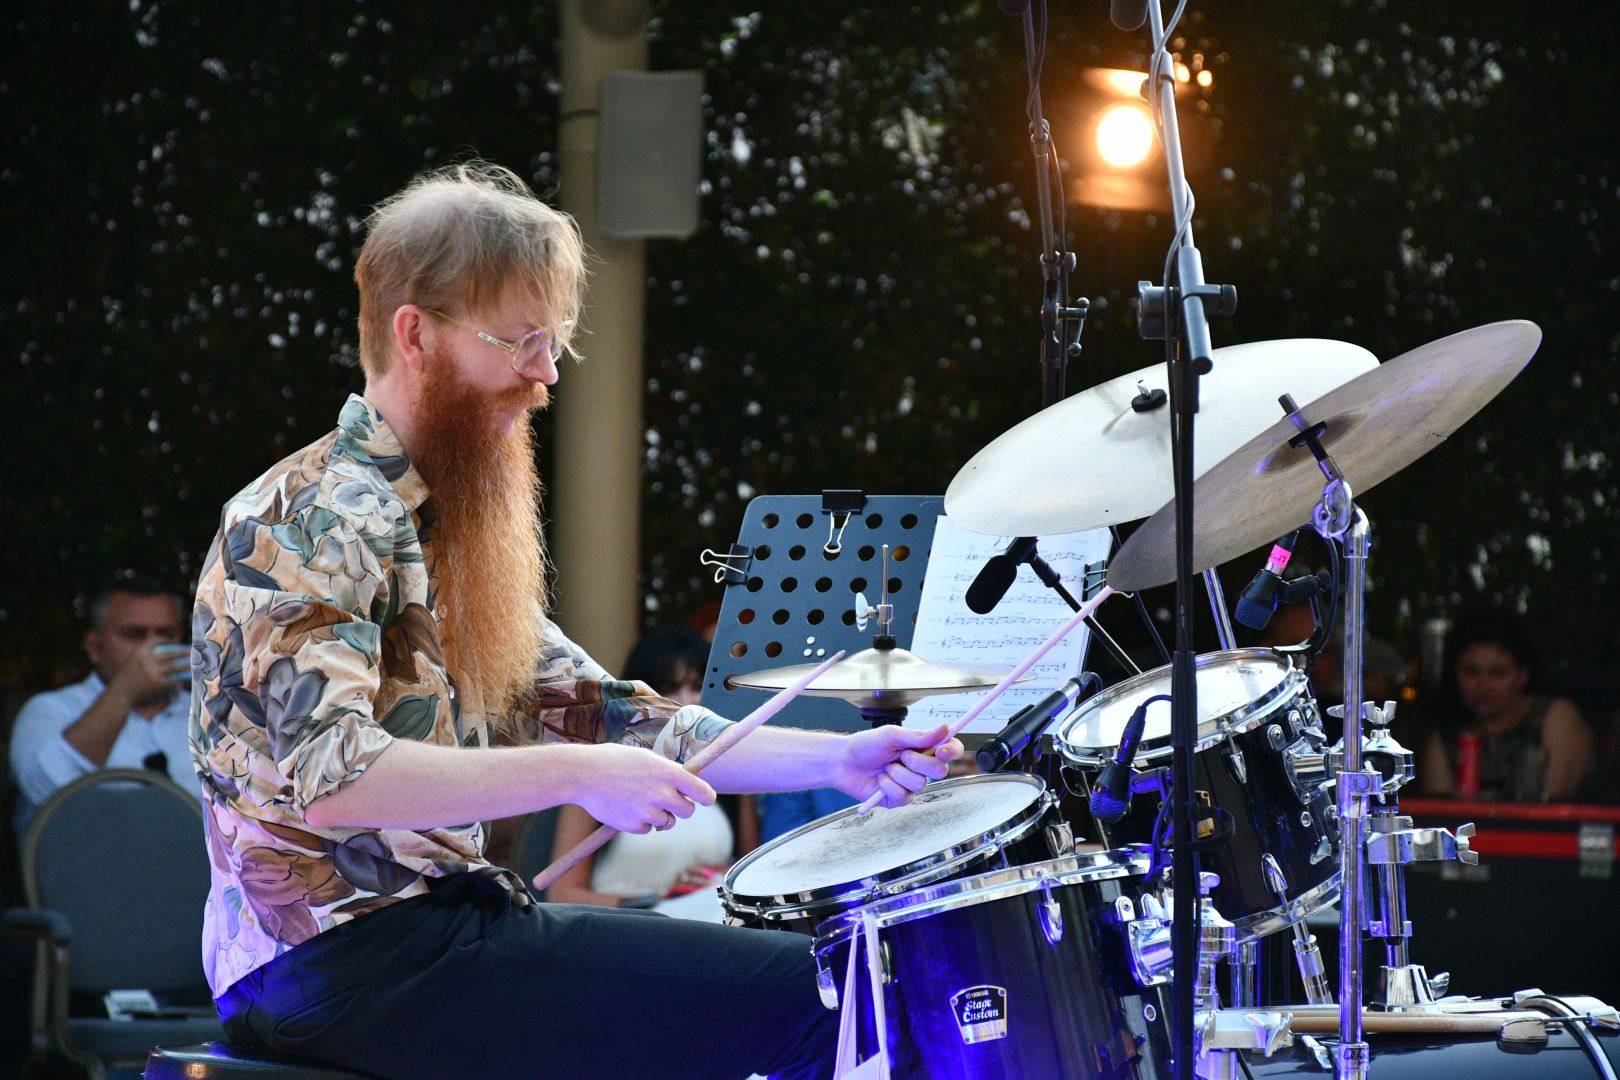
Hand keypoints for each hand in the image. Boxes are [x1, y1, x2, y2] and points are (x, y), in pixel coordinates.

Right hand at [110, 642, 187, 702]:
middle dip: (183, 652)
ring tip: (194, 664)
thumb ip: (144, 647)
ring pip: (176, 667)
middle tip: (192, 651)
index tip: (171, 642)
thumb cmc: (128, 675)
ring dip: (187, 666)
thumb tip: (153, 632)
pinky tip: (183, 682)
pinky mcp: (157, 682)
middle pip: (171, 653)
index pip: (156, 640)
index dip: (165, 640)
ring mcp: (154, 671)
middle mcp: (148, 659)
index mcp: (140, 651)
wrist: (121, 691)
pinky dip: (179, 681)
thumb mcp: (133, 658)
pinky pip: (173, 680)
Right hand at [569, 744, 716, 834]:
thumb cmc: (614, 760)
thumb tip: (689, 779)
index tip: (706, 800)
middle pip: (688, 811)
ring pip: (667, 822)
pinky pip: (646, 829)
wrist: (583, 773)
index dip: (707, 797)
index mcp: (669, 772)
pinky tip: (626, 807)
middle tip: (668, 800)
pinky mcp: (633, 825)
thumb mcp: (646, 757)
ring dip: (659, 815)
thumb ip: (668, 771)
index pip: (703, 792)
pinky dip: (640, 822)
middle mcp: (662, 793)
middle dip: (680, 808)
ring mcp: (648, 811)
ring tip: (639, 800)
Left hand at [830, 724, 962, 808]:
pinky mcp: (899, 799)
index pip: (950, 749)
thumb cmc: (866, 745)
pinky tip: (879, 781)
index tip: (942, 750)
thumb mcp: (892, 735)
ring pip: (920, 784)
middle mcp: (920, 766)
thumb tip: (945, 727)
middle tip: (901, 755)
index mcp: (922, 747)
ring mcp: (910, 784)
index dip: (952, 751)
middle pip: (940, 770)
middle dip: (920, 762)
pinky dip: (889, 786)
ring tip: (885, 767)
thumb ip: (919, 736)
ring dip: (899, 774)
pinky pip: (904, 796)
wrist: (842, 762)